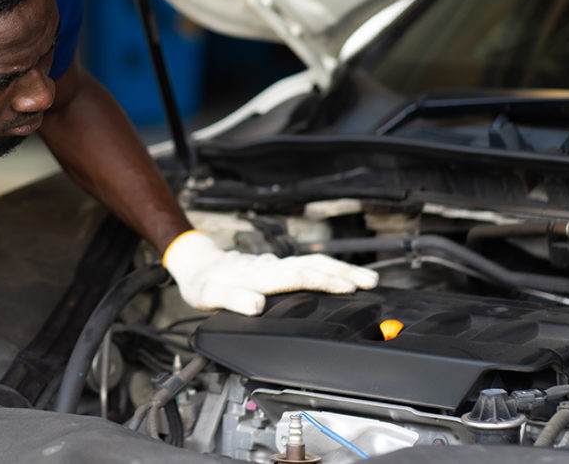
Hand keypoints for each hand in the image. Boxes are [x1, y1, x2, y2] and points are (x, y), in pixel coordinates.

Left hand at [163, 230, 377, 315]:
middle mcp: (271, 268)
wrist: (197, 265)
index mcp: (258, 276)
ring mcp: (276, 266)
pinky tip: (344, 276)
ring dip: (340, 270)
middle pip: (312, 266)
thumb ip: (232, 299)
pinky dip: (328, 270)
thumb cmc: (203, 283)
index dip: (322, 281)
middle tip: (370, 283)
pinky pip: (307, 266)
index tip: (347, 287)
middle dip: (343, 273)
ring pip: (313, 263)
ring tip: (367, 279)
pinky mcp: (277, 268)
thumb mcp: (209, 295)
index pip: (297, 276)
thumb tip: (256, 305)